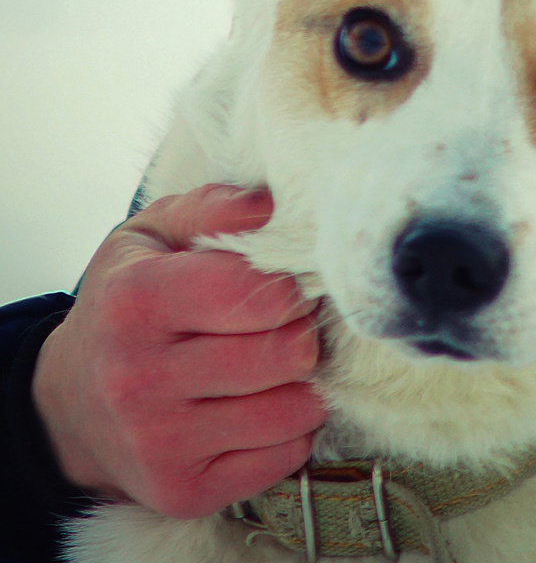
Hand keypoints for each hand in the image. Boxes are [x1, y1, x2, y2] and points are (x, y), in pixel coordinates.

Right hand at [31, 183, 324, 518]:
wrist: (71, 405)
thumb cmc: (127, 305)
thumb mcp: (152, 236)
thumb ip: (212, 208)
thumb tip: (270, 206)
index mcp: (136, 302)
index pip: (252, 293)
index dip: (287, 286)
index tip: (284, 286)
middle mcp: (139, 378)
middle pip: (282, 353)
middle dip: (301, 333)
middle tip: (287, 326)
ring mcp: (159, 444)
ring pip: (290, 410)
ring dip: (302, 384)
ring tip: (276, 367)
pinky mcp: (181, 492)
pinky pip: (284, 458)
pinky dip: (291, 430)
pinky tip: (262, 408)